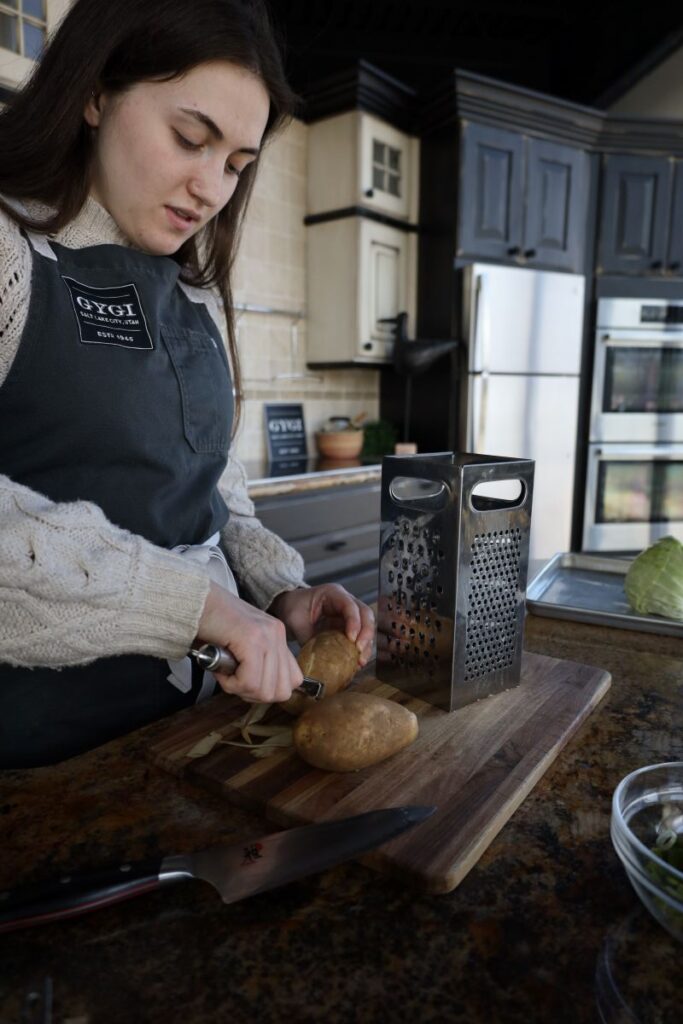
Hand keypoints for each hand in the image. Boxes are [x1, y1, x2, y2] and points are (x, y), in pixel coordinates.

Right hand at [196, 582, 302, 701]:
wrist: (192, 601)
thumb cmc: (209, 625)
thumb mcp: (241, 645)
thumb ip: (257, 662)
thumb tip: (261, 692)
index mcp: (278, 635)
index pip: (294, 679)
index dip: (268, 689)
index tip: (246, 681)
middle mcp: (277, 634)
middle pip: (283, 691)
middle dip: (255, 694)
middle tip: (234, 680)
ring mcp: (267, 636)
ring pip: (265, 691)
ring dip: (241, 689)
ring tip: (225, 671)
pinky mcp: (252, 640)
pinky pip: (248, 682)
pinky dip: (231, 684)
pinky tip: (220, 669)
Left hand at [267, 584, 374, 665]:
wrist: (289, 606)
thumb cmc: (292, 607)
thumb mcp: (295, 620)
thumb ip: (307, 636)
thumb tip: (318, 658)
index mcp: (332, 593)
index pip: (350, 605)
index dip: (354, 622)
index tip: (352, 639)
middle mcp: (344, 601)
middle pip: (365, 614)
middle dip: (366, 633)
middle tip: (359, 650)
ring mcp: (348, 614)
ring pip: (366, 625)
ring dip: (366, 643)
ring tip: (360, 660)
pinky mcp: (347, 626)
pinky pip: (359, 636)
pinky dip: (360, 648)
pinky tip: (357, 661)